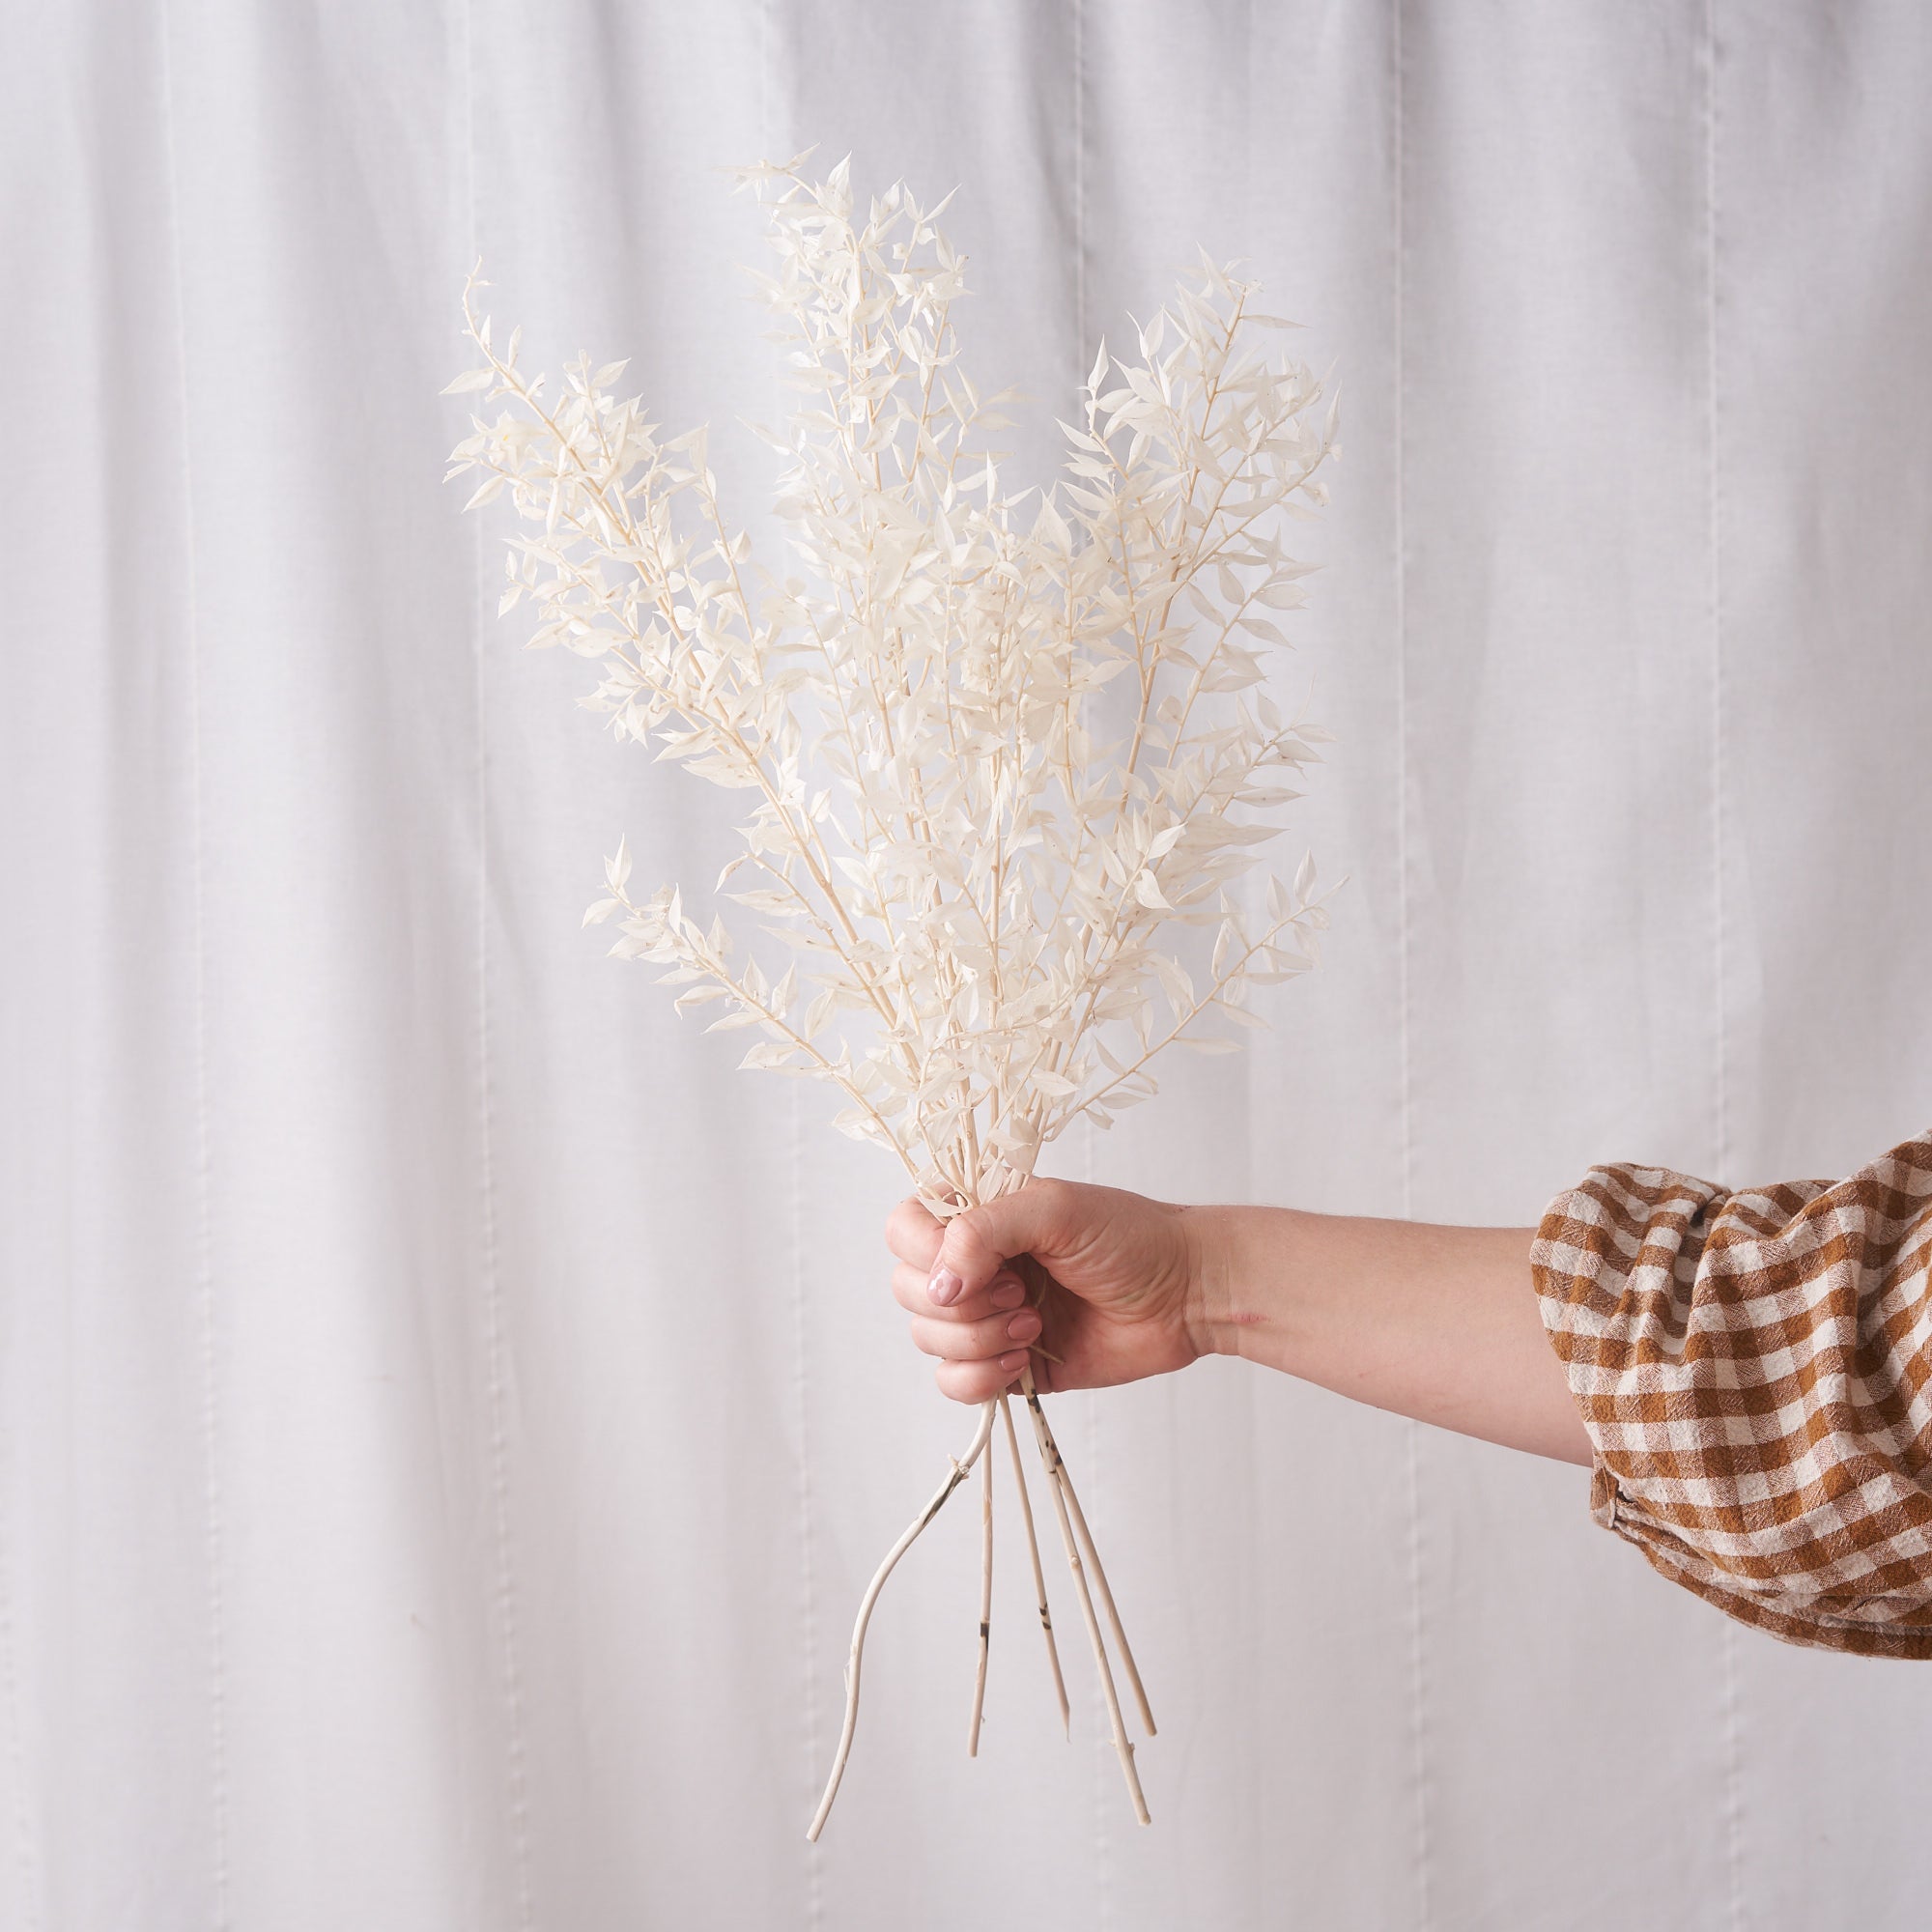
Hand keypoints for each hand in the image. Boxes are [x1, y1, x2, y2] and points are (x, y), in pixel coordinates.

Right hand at [884, 1178, 1205, 1403]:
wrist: (1184, 1294)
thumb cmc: (1129, 1237)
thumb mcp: (1054, 1209)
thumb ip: (984, 1231)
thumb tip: (939, 1285)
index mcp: (976, 1214)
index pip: (904, 1229)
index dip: (927, 1253)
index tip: (980, 1265)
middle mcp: (973, 1263)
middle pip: (908, 1289)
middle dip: (960, 1304)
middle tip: (1021, 1293)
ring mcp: (986, 1315)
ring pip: (928, 1339)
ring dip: (977, 1339)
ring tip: (1033, 1324)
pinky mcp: (1004, 1363)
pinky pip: (953, 1382)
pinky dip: (979, 1378)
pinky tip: (1022, 1360)